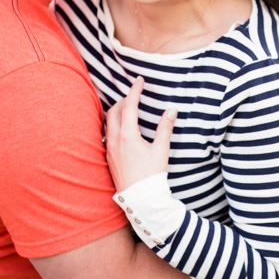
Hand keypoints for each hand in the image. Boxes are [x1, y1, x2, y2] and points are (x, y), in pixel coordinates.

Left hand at [105, 77, 176, 191]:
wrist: (140, 198)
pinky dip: (114, 124)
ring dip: (118, 112)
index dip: (135, 91)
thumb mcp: (161, 150)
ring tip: (129, 109)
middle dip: (125, 100)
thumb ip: (165, 128)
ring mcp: (109, 148)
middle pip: (115, 110)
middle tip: (136, 96)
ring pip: (109, 121)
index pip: (130, 105)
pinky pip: (107, 133)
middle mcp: (115, 139)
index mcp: (128, 135)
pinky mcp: (108, 156)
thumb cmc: (151, 175)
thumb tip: (171, 111)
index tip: (139, 80)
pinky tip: (123, 129)